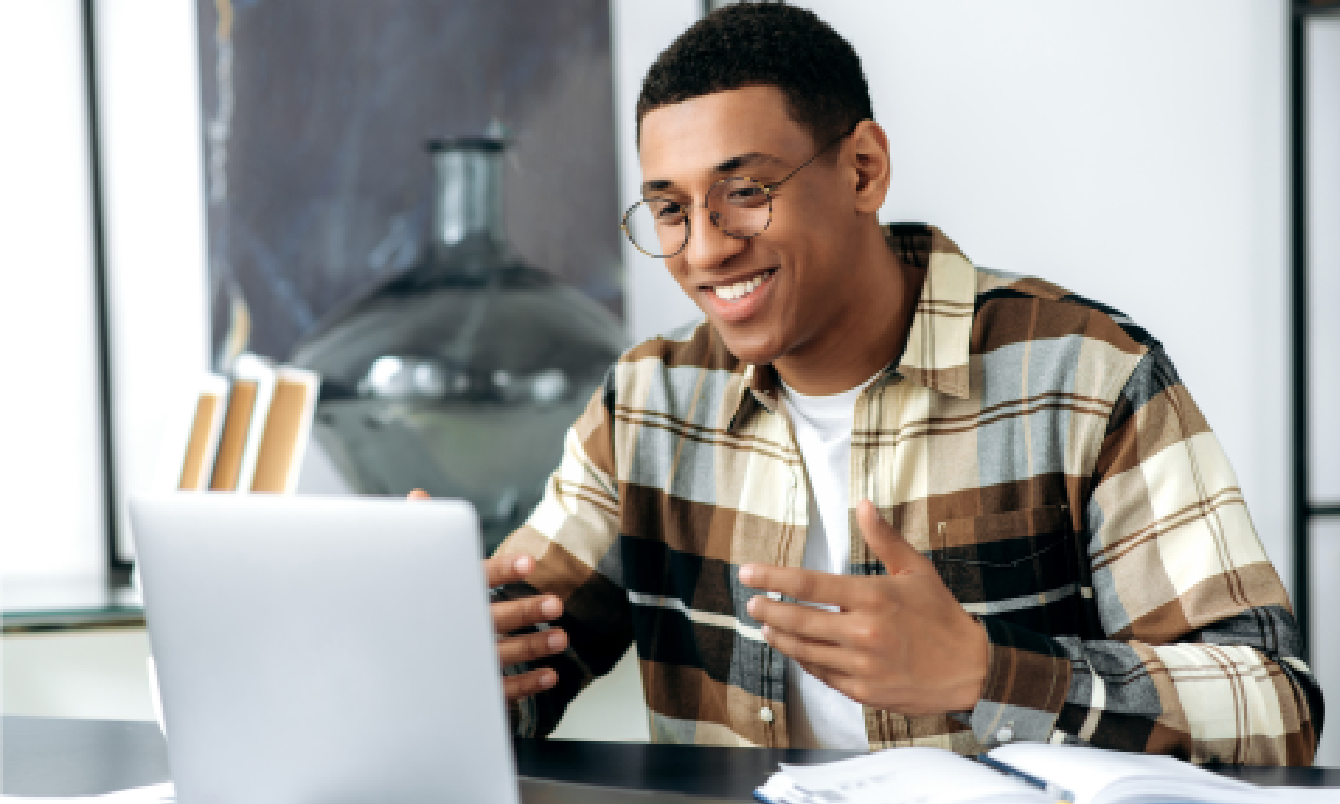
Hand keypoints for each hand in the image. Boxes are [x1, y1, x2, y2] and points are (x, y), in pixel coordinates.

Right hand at [408, 489, 566, 701]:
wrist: (368, 659)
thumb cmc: (396, 607)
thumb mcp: (402, 570)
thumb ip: (418, 534)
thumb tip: (418, 497)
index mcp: (442, 595)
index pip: (474, 577)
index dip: (502, 569)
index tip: (529, 562)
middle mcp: (452, 628)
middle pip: (494, 618)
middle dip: (527, 611)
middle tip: (555, 604)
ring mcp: (458, 661)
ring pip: (501, 654)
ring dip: (534, 647)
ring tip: (561, 638)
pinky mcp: (463, 688)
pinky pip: (497, 690)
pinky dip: (526, 685)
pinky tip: (549, 676)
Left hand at [740, 500, 987, 715]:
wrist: (971, 669)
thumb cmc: (941, 616)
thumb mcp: (917, 570)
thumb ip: (884, 538)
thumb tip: (862, 504)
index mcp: (874, 597)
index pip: (810, 585)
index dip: (773, 578)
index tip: (748, 573)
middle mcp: (864, 631)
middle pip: (799, 621)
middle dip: (769, 609)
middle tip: (751, 601)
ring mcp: (862, 665)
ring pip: (805, 650)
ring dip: (780, 638)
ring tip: (766, 625)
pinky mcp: (864, 692)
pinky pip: (822, 674)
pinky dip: (804, 661)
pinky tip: (795, 650)